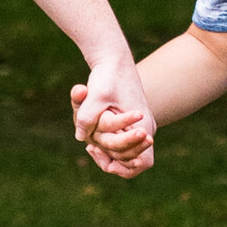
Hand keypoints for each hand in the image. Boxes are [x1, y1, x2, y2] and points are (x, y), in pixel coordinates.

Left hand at [72, 51, 154, 178]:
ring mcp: (139, 128)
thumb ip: (88, 116)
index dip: (126, 167)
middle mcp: (145, 129)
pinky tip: (92, 142)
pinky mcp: (131, 124)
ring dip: (109, 154)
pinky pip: (122, 146)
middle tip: (91, 149)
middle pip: (132, 161)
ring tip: (90, 148)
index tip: (105, 159)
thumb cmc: (109, 75)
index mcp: (143, 125)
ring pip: (126, 155)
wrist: (115, 60)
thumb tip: (80, 137)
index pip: (143, 162)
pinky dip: (108, 147)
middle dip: (111, 160)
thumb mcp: (97, 94)